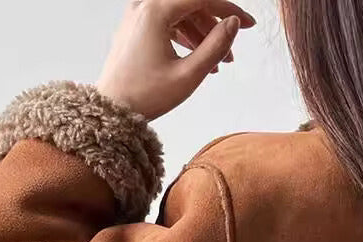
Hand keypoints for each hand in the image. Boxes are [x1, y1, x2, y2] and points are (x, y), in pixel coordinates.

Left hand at [96, 0, 255, 120]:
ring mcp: (137, 15)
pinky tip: (199, 57)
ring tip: (219, 61)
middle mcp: (143, 5)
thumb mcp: (188, 75)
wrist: (113, 110)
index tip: (248, 24)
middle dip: (215, 25)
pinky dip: (186, 36)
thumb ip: (215, 46)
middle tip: (234, 48)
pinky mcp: (135, 27)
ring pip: (180, 14)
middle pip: (191, 5)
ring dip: (203, 33)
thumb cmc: (145, 95)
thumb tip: (233, 24)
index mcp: (154, 11)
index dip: (229, 10)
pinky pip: (168, 22)